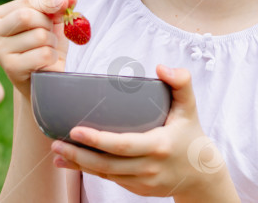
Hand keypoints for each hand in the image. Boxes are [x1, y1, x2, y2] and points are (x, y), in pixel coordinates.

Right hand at [0, 0, 76, 97]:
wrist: (43, 78)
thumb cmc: (44, 45)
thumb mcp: (50, 20)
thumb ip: (57, 4)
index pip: (27, 2)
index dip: (49, 4)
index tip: (63, 6)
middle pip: (27, 16)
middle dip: (47, 25)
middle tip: (49, 35)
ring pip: (39, 36)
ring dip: (51, 42)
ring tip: (45, 49)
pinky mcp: (11, 68)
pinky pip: (43, 54)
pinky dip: (52, 57)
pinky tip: (45, 62)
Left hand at [50, 65, 232, 199]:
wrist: (202, 174)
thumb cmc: (191, 133)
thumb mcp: (190, 106)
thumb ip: (180, 82)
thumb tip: (161, 67)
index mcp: (159, 146)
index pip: (122, 145)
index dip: (97, 140)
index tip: (75, 129)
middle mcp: (149, 168)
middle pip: (107, 165)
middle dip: (78, 155)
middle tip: (55, 142)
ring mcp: (143, 182)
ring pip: (105, 175)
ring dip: (78, 164)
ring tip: (57, 151)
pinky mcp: (138, 190)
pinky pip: (110, 180)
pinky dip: (90, 171)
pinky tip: (72, 162)